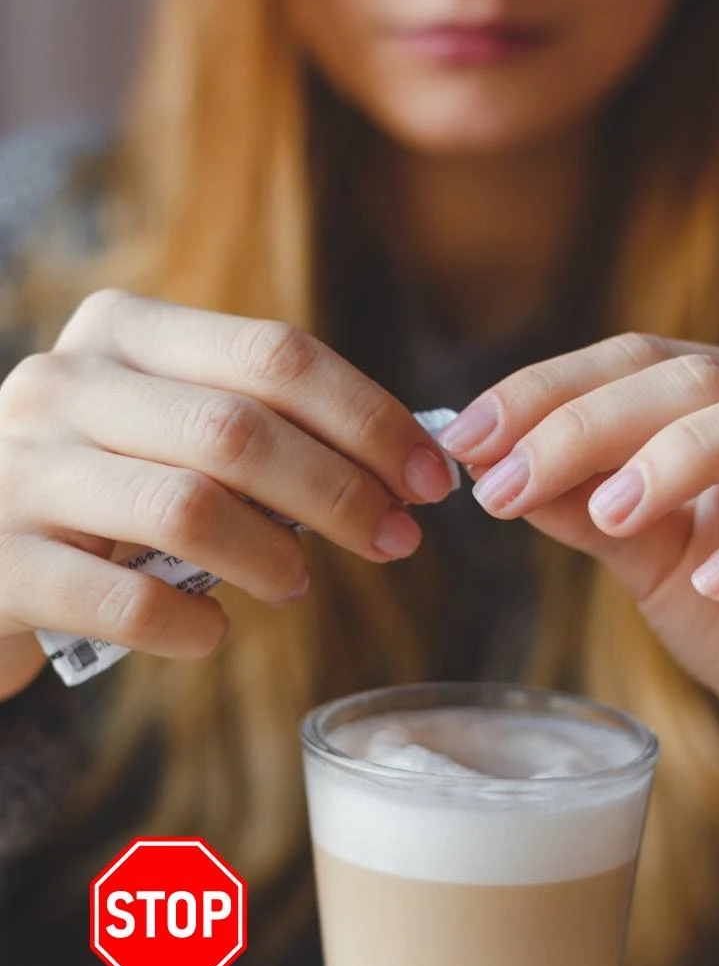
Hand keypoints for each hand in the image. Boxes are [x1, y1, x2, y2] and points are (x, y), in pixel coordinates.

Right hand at [0, 289, 451, 698]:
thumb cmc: (98, 488)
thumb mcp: (164, 430)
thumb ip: (257, 428)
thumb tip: (401, 461)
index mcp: (124, 331)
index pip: (275, 354)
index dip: (369, 418)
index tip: (430, 477)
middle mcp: (64, 383)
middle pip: (241, 428)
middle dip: (342, 491)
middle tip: (397, 541)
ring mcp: (18, 469)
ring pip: (187, 507)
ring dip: (273, 554)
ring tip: (300, 584)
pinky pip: (121, 600)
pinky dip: (188, 626)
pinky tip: (213, 634)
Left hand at [439, 333, 718, 821]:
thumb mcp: (656, 564)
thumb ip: (587, 512)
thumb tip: (493, 468)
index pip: (632, 362)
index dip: (543, 391)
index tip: (462, 437)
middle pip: (691, 375)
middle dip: (584, 422)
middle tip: (502, 478)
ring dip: (682, 455)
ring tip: (609, 515)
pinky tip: (716, 579)